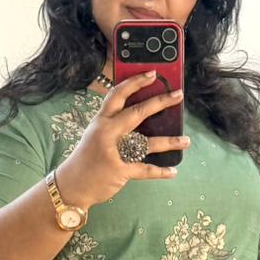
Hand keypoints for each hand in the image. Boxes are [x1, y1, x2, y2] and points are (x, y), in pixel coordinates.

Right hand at [55, 71, 187, 207]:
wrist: (72, 184)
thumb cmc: (86, 158)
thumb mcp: (95, 135)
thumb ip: (114, 125)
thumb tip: (142, 115)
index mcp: (101, 121)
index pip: (118, 94)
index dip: (135, 82)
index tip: (153, 74)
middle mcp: (107, 133)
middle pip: (137, 112)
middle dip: (160, 102)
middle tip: (178, 95)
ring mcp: (114, 152)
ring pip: (147, 142)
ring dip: (170, 141)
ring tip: (186, 140)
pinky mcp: (120, 171)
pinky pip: (145, 170)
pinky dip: (160, 171)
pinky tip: (173, 171)